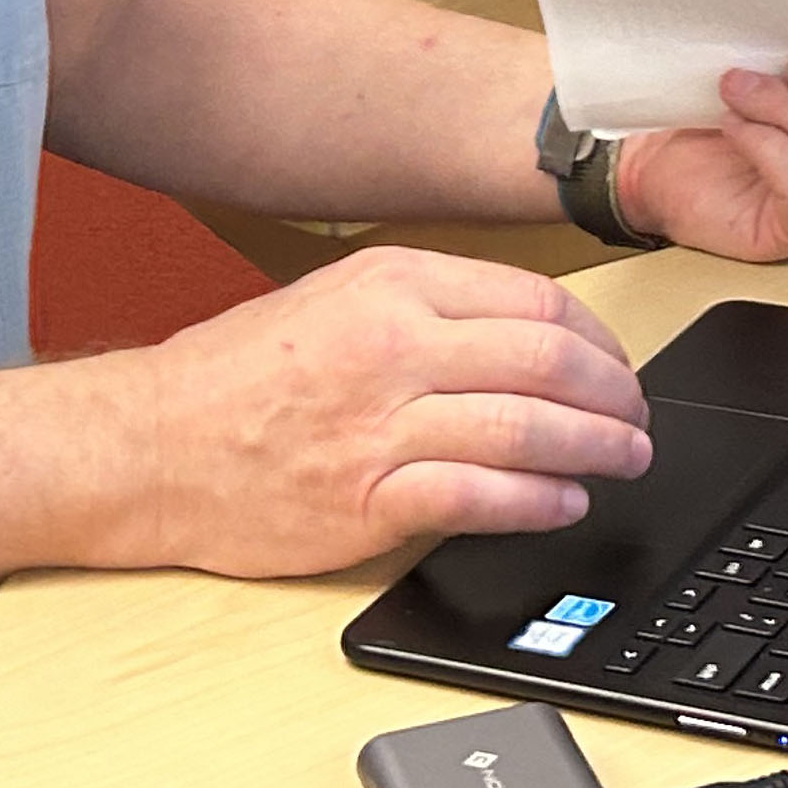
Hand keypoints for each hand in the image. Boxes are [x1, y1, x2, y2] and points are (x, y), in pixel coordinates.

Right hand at [106, 246, 652, 576]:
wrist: (149, 445)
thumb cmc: (236, 378)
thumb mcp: (333, 301)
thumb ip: (426, 310)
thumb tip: (528, 337)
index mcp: (389, 284)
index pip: (536, 303)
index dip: (600, 341)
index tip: (617, 365)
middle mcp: (392, 344)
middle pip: (549, 362)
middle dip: (617, 396)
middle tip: (638, 419)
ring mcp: (380, 424)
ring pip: (529, 428)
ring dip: (599, 449)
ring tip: (626, 460)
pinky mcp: (367, 500)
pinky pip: (482, 496)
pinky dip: (540, 501)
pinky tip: (566, 503)